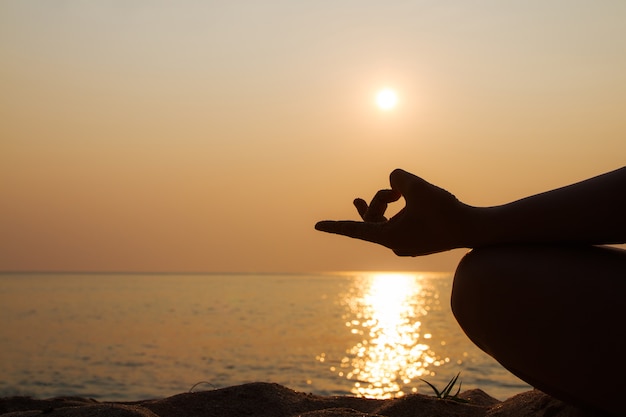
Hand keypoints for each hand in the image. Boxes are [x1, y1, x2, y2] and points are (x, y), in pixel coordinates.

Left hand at [315, 169, 471, 255]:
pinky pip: (397, 226)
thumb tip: (394, 179)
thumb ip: (398, 177)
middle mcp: (395, 244)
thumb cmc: (446, 210)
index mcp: (389, 237)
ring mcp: (407, 245)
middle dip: (376, 202)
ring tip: (395, 193)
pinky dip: (396, 213)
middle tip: (387, 193)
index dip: (334, 225)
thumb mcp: (418, 187)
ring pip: (384, 223)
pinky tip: (403, 202)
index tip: (316, 226)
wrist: (475, 228)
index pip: (354, 229)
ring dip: (386, 205)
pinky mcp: (419, 242)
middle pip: (372, 220)